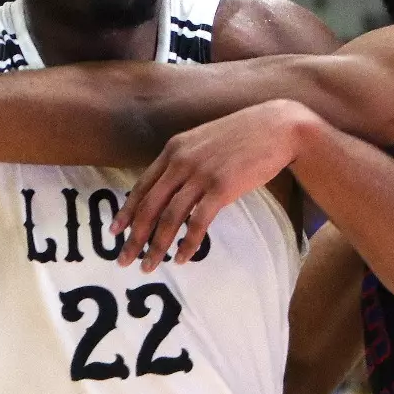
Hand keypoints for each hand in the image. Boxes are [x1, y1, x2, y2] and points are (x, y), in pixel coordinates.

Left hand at [115, 100, 319, 273]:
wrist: (277, 127)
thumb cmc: (243, 135)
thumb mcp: (204, 140)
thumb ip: (185, 159)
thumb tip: (171, 186)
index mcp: (174, 149)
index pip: (142, 186)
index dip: (127, 211)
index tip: (115, 232)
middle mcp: (181, 161)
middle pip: (149, 206)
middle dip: (134, 237)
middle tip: (124, 260)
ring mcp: (201, 174)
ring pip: (169, 218)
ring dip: (157, 246)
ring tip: (149, 266)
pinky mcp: (222, 188)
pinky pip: (198, 222)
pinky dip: (187, 243)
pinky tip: (182, 257)